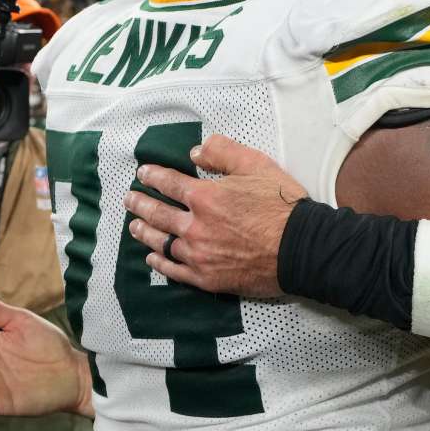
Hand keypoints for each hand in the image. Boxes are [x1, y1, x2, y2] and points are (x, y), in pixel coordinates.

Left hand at [125, 135, 306, 297]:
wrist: (299, 248)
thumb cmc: (281, 206)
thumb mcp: (256, 165)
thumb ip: (222, 152)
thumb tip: (195, 152)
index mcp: (205, 197)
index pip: (170, 183)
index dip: (154, 176)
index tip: (143, 174)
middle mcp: (195, 226)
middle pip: (158, 213)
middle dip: (141, 204)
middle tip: (129, 199)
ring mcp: (198, 254)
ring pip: (161, 242)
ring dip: (145, 232)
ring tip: (134, 226)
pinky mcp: (207, 278)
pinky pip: (175, 270)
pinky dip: (160, 262)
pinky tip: (152, 257)